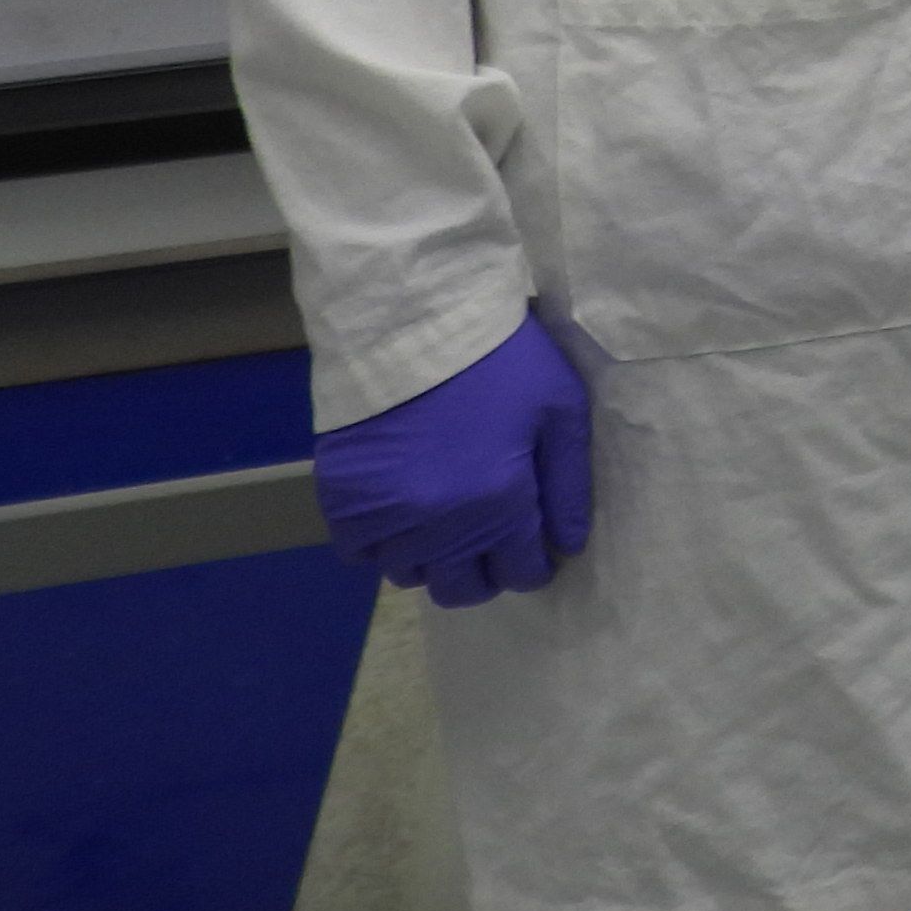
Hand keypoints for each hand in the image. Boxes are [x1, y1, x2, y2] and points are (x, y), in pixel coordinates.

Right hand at [310, 311, 594, 607]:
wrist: (415, 321)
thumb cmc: (502, 359)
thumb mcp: (560, 409)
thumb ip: (568, 484)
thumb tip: (569, 544)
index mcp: (498, 505)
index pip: (520, 573)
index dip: (533, 565)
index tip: (533, 547)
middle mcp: (439, 527)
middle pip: (460, 589)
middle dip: (483, 573)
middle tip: (491, 539)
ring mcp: (385, 517)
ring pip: (409, 573)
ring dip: (431, 557)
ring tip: (445, 519)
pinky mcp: (342, 499)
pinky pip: (360, 551)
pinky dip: (381, 540)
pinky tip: (400, 507)